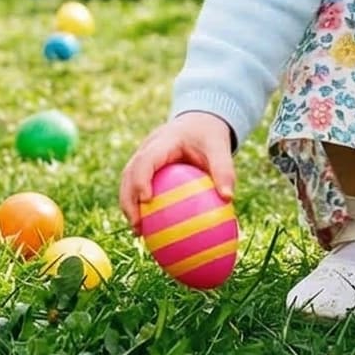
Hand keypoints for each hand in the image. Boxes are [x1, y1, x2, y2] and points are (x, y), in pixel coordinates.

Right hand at [117, 110, 235, 224]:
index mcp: (163, 141)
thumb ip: (224, 170)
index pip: (146, 159)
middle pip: (129, 173)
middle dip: (128, 200)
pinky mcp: (143, 167)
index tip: (147, 201)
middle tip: (137, 225)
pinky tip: (147, 229)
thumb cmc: (208, 136)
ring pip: (127, 181)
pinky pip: (136, 186)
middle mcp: (147, 148)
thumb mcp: (220, 148)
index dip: (141, 179)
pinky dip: (137, 206)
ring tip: (137, 232)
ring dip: (128, 205)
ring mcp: (142, 156)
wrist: (198, 122)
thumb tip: (228, 198)